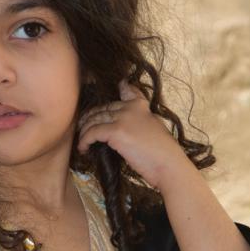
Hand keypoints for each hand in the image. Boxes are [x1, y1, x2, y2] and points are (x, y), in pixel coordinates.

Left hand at [76, 80, 191, 191]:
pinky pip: (92, 133)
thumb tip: (128, 127)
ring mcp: (123, 118)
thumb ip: (141, 121)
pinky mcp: (115, 131)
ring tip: (81, 141)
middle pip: (103, 109)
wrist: (168, 164)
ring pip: (94, 120)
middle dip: (89, 118)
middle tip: (82, 127)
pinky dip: (84, 141)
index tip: (116, 86)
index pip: (127, 91)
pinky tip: (83, 148)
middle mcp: (131, 108)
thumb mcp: (154, 128)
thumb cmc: (162, 154)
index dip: (119, 88)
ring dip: (84, 131)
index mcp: (141, 106)